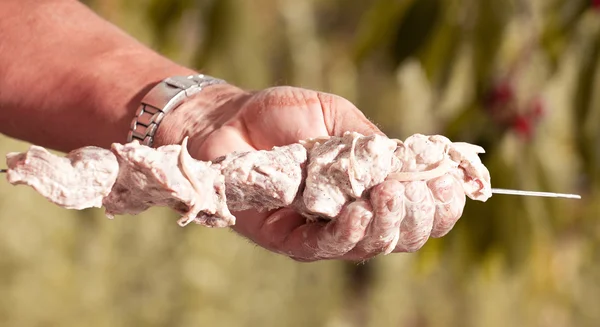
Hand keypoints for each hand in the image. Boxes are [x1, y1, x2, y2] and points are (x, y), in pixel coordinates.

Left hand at [156, 84, 464, 261]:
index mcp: (370, 186)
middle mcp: (352, 214)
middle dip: (419, 215)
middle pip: (401, 235)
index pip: (417, 207)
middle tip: (416, 188)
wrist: (229, 120)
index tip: (449, 181)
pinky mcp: (288, 240)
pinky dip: (347, 232)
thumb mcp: (337, 117)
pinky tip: (358, 211)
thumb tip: (413, 164)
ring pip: (370, 245)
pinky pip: (325, 247)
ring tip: (389, 194)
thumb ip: (372, 144)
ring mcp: (321, 231)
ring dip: (388, 223)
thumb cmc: (282, 116)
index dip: (441, 201)